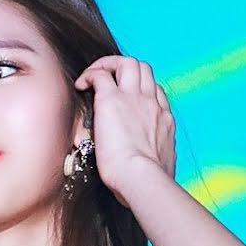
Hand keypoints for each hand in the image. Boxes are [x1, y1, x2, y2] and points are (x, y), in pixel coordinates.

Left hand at [73, 55, 175, 203]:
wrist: (143, 179)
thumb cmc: (149, 182)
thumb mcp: (161, 166)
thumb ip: (156, 160)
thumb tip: (150, 170)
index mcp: (164, 120)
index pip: (156, 92)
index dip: (143, 90)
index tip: (130, 100)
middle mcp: (151, 103)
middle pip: (144, 69)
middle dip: (128, 69)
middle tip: (111, 81)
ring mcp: (133, 98)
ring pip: (128, 62)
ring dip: (110, 64)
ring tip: (95, 77)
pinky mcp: (112, 100)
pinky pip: (101, 73)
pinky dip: (90, 73)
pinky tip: (82, 84)